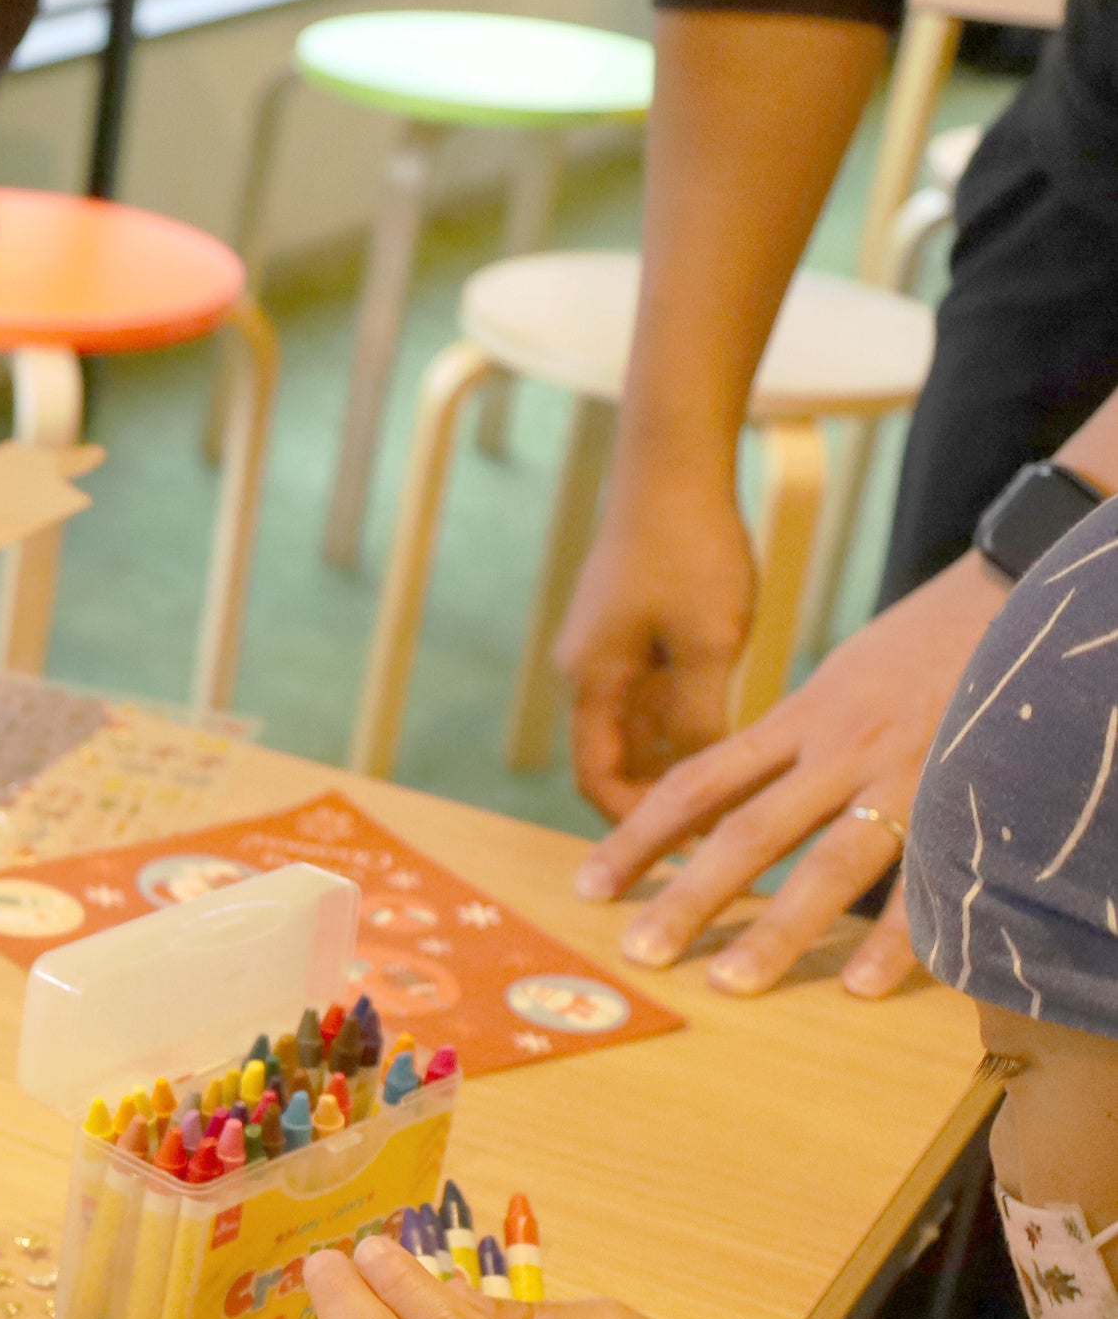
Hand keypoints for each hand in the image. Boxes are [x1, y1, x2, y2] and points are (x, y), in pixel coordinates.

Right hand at [559, 466, 757, 821]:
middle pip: (613, 759)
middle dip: (660, 800)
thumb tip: (701, 784)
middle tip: (721, 830)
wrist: (670, 468)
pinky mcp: (627, 624)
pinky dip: (678, 722)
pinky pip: (647, 692)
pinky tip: (729, 724)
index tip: (689, 850)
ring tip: (732, 787)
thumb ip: (699, 717)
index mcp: (592, 680)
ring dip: (673, 760)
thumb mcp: (709, 642)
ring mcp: (604, 645)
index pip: (597, 780)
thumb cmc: (690, 549)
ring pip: (634, 727)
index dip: (635, 825)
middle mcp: (586, 669)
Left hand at [571, 552, 998, 995]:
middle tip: (641, 955)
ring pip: (829, 862)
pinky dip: (898, 936)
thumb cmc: (928, 642)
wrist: (1019, 593)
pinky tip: (861, 984)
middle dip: (691, 898)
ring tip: (732, 984)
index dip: (640, 836)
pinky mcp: (966, 796)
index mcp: (801, 717)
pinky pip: (930, 878)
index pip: (699, 782)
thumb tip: (734, 792)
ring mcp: (905, 775)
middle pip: (750, 832)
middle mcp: (840, 749)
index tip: (590, 887)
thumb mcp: (842, 677)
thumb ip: (792, 738)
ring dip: (778, 928)